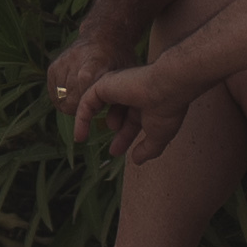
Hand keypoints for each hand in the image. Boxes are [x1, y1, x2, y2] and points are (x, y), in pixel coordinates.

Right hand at [43, 37, 117, 120]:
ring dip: (70, 104)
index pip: (83, 87)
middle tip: (92, 106)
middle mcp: (75, 59)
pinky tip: (74, 94)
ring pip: (59, 99)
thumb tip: (112, 127)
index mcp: (96, 61)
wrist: (103, 34)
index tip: (92, 116)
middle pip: (70, 99)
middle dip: (80, 109)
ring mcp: (62, 61)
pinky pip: (53, 93)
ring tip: (84, 98)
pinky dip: (61, 98)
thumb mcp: (127, 75)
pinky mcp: (53, 65)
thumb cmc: (119, 58)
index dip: (85, 108)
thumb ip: (122, 100)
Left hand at [70, 58, 195, 161]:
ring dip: (94, 123)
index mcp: (146, 101)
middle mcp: (132, 92)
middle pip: (118, 113)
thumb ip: (148, 149)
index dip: (125, 137)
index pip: (132, 119)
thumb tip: (137, 161)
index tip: (116, 152)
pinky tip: (79, 135)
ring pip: (100, 104)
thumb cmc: (167, 109)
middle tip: (112, 151)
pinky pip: (87, 102)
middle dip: (116, 132)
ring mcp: (118, 87)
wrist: (168, 87)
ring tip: (84, 138)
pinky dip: (81, 119)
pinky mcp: (105, 85)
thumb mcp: (158, 136)